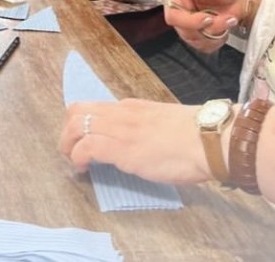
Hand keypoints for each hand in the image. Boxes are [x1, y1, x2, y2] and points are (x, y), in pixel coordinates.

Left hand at [60, 99, 211, 184]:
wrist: (207, 139)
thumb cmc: (195, 136)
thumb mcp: (164, 123)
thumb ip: (147, 127)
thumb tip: (141, 140)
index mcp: (132, 107)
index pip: (96, 107)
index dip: (84, 122)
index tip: (83, 138)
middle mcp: (121, 113)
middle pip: (77, 110)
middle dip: (67, 130)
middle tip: (69, 149)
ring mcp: (119, 128)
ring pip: (76, 125)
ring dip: (67, 144)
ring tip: (72, 160)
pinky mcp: (121, 147)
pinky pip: (87, 147)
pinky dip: (78, 157)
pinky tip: (83, 168)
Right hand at [162, 0, 252, 50]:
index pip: (173, 16)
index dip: (188, 21)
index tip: (208, 19)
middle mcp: (180, 14)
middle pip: (185, 31)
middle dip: (209, 28)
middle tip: (228, 19)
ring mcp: (189, 28)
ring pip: (197, 40)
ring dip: (217, 33)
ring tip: (231, 19)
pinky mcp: (200, 38)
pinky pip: (206, 46)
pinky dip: (218, 39)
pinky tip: (226, 27)